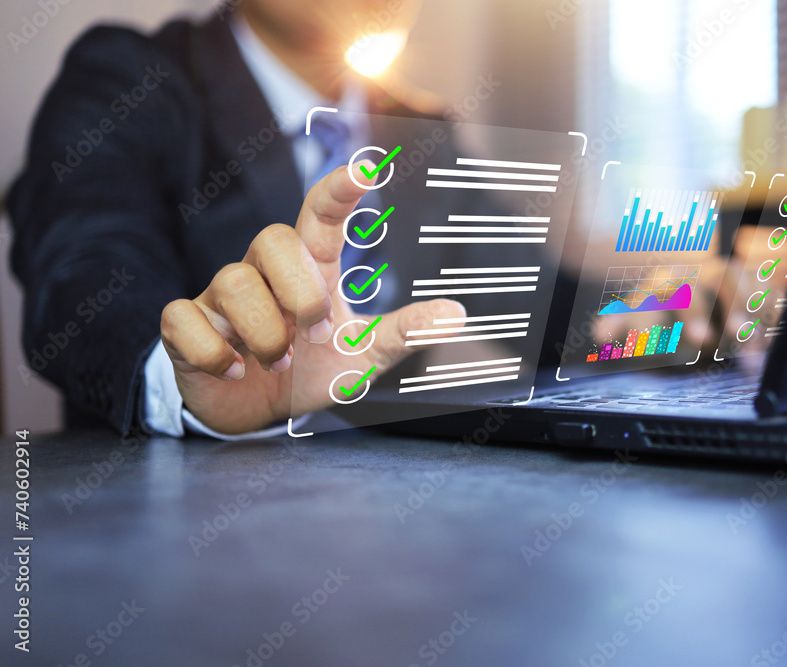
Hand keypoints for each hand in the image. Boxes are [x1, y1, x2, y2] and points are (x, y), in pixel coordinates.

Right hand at [159, 162, 464, 433]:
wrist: (255, 409)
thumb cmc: (312, 369)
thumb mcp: (363, 355)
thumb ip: (404, 333)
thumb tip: (456, 315)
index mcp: (311, 269)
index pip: (321, 214)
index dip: (339, 190)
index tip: (365, 169)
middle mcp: (265, 271)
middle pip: (273, 240)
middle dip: (300, 292)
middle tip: (313, 335)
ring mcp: (222, 295)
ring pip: (233, 283)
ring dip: (264, 334)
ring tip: (277, 362)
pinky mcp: (187, 324)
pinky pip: (184, 319)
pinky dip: (214, 352)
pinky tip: (233, 370)